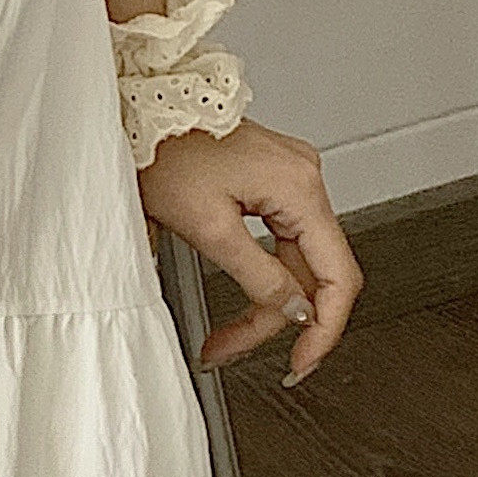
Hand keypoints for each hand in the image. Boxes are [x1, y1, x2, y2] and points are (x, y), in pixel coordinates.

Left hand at [137, 120, 362, 384]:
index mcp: (299, 187)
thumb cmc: (162, 150)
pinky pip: (280, 241)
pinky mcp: (270, 182)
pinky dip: (259, 274)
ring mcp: (290, 179)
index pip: (337, 276)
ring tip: (223, 336)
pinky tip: (237, 299)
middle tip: (232, 350)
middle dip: (274, 321)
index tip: (301, 363)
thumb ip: (256, 274)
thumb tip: (293, 309)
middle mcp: (304, 179)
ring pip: (293, 262)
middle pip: (311, 274)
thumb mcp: (206, 227)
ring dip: (262, 303)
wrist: (140, 114)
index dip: (324, 329)